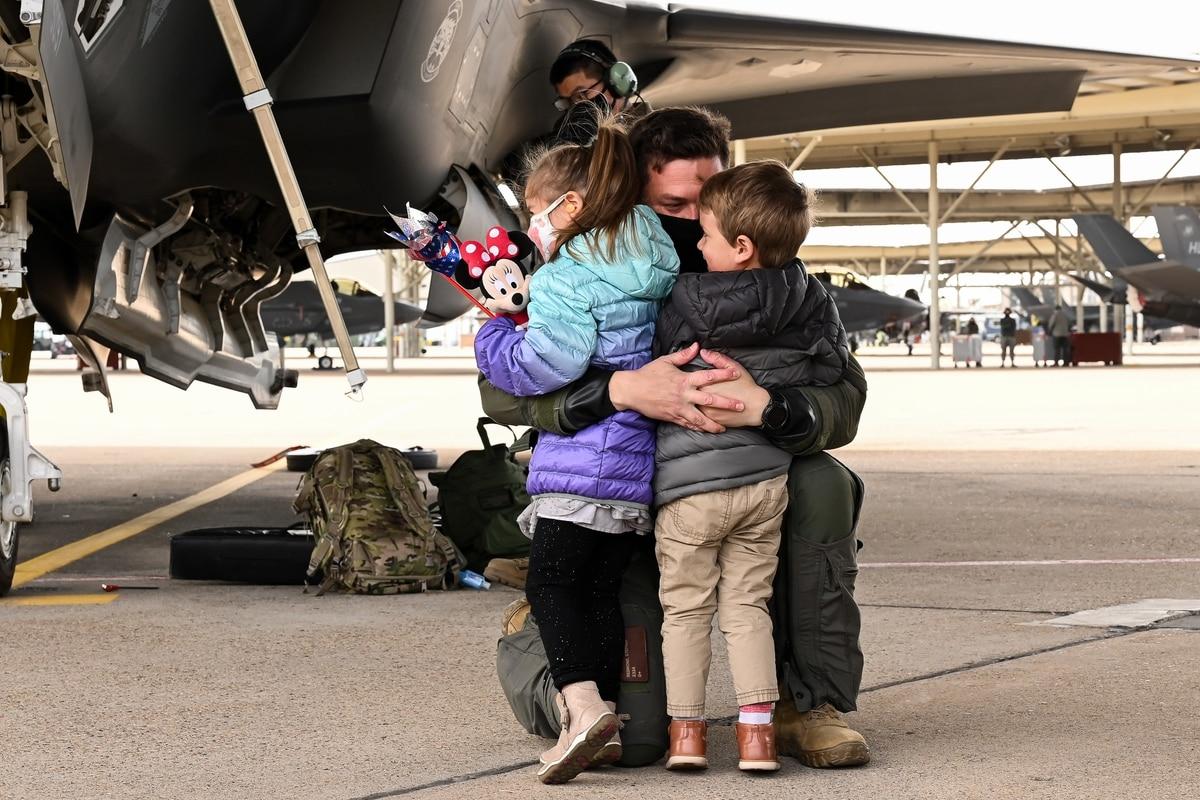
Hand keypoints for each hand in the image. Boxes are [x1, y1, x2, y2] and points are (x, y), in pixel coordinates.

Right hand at [609, 343, 744, 432]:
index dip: (723, 374)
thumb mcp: (665, 361)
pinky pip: (687, 424)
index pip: (708, 376)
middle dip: (726, 403)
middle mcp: (684, 395)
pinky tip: (705, 431)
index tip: (736, 373)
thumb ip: (683, 355)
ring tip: (724, 428)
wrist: (632, 391)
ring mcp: (678, 408)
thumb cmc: (648, 374)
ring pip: (700, 418)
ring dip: (713, 424)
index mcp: (684, 379)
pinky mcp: (672, 417)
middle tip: (741, 405)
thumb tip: (697, 346)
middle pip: (709, 399)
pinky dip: (697, 428)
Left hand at [695, 350, 769, 428]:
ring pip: (693, 407)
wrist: (757, 407)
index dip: (691, 378)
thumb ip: (717, 359)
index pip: (691, 380)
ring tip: (692, 400)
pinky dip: (699, 414)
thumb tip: (703, 352)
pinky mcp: (712, 421)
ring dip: (692, 404)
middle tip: (689, 390)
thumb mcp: (734, 368)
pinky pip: (701, 418)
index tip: (691, 378)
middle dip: (689, 392)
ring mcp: (707, 412)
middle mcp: (704, 400)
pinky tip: (700, 410)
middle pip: (689, 395)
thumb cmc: (747, 387)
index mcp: (706, 385)